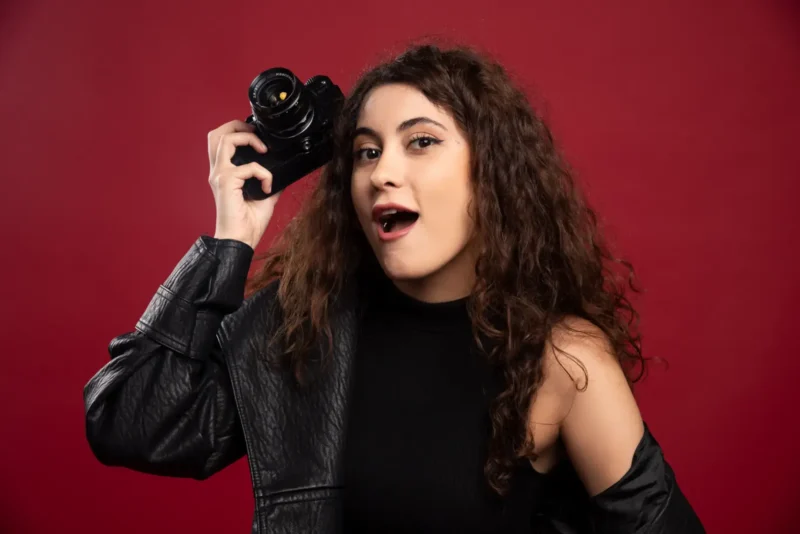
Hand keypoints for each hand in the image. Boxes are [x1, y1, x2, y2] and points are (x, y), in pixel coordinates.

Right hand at [207, 120, 280, 248]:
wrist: (241, 241)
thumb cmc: (248, 224)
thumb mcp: (265, 197)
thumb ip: (271, 181)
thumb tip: (285, 173)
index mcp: (224, 173)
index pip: (221, 141)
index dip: (238, 131)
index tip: (258, 137)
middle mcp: (218, 171)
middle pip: (217, 134)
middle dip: (237, 126)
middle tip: (256, 133)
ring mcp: (220, 175)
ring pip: (226, 140)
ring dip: (248, 139)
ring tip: (263, 150)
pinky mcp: (226, 182)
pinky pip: (249, 167)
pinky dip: (264, 173)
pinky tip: (268, 187)